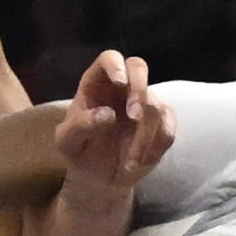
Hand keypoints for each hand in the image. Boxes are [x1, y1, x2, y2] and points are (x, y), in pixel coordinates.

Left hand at [55, 50, 177, 196]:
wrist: (98, 177)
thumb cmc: (78, 151)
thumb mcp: (67, 142)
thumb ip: (81, 126)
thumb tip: (108, 114)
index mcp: (96, 84)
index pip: (109, 58)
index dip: (116, 64)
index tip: (119, 81)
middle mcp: (121, 88)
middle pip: (138, 67)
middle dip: (139, 89)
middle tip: (134, 116)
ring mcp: (144, 104)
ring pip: (155, 105)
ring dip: (144, 136)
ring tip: (128, 162)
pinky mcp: (161, 125)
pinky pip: (168, 129)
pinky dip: (155, 148)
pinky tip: (138, 163)